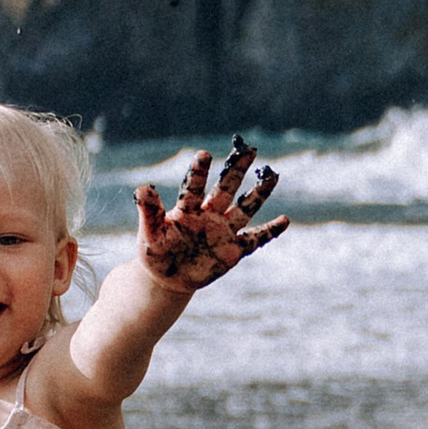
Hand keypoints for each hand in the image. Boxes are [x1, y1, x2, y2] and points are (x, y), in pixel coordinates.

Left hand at [133, 137, 288, 290]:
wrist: (167, 278)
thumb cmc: (156, 252)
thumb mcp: (149, 235)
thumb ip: (149, 212)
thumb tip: (143, 189)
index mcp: (187, 209)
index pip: (194, 187)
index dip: (199, 172)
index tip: (204, 154)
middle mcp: (209, 215)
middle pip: (226, 189)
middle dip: (236, 170)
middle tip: (249, 150)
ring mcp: (223, 231)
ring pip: (245, 208)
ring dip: (259, 194)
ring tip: (272, 177)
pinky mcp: (233, 250)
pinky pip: (255, 239)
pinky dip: (269, 231)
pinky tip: (285, 220)